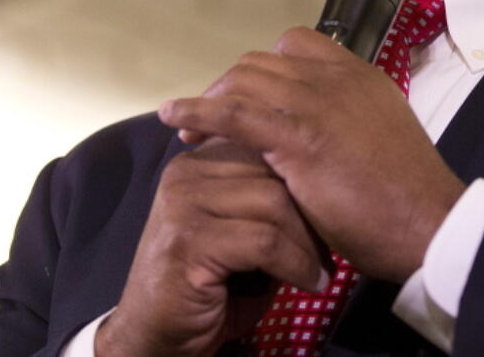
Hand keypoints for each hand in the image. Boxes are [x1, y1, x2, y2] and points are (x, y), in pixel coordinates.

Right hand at [96, 138, 327, 356]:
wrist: (154, 336)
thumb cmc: (209, 287)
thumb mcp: (239, 231)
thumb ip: (266, 202)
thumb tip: (322, 187)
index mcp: (197, 162)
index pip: (267, 147)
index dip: (304, 181)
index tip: (327, 216)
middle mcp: (185, 173)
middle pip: (274, 172)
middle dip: (311, 213)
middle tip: (329, 250)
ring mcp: (182, 205)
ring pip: (274, 203)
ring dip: (308, 244)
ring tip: (321, 270)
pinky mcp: (188, 242)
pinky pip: (264, 242)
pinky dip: (296, 265)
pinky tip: (309, 283)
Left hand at [160, 27, 466, 282]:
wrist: (429, 223)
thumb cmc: (410, 197)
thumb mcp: (381, 139)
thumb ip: (348, 124)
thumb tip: (318, 137)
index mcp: (359, 76)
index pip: (296, 45)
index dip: (264, 69)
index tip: (250, 97)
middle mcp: (335, 79)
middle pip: (261, 62)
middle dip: (229, 87)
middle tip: (213, 120)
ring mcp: (316, 103)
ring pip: (244, 80)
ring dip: (210, 100)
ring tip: (189, 128)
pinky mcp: (298, 137)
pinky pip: (234, 112)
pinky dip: (197, 112)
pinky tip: (174, 119)